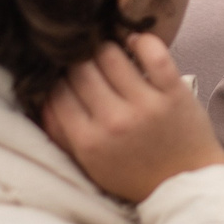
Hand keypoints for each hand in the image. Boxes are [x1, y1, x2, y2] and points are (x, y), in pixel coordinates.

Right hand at [41, 32, 223, 203]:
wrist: (184, 183)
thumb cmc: (134, 174)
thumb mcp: (89, 164)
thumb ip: (61, 133)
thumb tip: (39, 97)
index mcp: (89, 142)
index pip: (56, 92)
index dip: (56, 78)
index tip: (63, 72)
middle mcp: (115, 122)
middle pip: (80, 69)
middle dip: (77, 60)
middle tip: (83, 59)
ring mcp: (146, 105)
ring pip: (109, 54)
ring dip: (104, 48)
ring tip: (107, 54)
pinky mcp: (174, 92)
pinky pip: (153, 52)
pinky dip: (141, 40)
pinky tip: (134, 44)